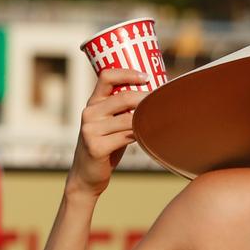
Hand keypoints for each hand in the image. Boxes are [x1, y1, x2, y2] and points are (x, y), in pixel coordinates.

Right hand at [68, 68, 150, 196]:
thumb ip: (123, 110)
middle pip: (123, 97)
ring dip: (147, 119)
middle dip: (146, 98)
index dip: (127, 73)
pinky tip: (147, 137)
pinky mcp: (96, 147)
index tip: (146, 77)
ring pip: (128, 119)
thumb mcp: (109, 124)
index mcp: (93, 103)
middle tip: (163, 101)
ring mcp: (90, 130)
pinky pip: (126, 137)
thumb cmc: (105, 146)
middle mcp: (89, 113)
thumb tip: (156, 96)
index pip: (106, 76)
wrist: (86, 176)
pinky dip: (140, 135)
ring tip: (159, 120)